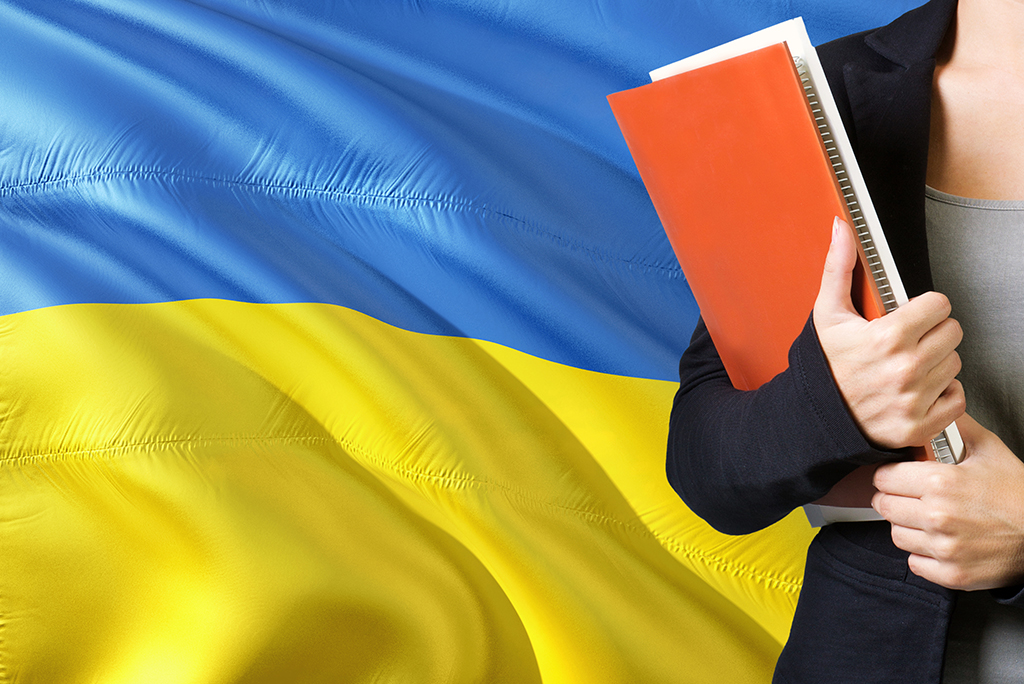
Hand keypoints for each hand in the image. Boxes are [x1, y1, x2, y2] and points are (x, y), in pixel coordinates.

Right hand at [812, 217, 965, 448]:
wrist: (811, 417)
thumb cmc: (822, 365)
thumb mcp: (827, 314)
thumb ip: (839, 267)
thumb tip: (843, 227)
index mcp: (887, 337)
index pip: (940, 305)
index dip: (924, 307)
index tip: (909, 316)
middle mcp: (905, 369)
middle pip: (952, 333)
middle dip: (932, 333)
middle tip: (908, 341)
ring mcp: (914, 399)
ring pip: (955, 364)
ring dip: (937, 363)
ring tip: (908, 366)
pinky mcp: (920, 425)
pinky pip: (957, 400)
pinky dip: (943, 395)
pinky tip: (918, 389)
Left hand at [872, 413, 1023, 590]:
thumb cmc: (1018, 494)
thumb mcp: (990, 450)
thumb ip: (957, 428)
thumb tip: (941, 408)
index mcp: (940, 483)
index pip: (883, 477)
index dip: (890, 474)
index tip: (898, 476)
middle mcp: (937, 516)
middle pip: (884, 505)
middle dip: (894, 498)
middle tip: (911, 497)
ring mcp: (943, 547)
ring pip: (895, 534)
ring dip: (907, 526)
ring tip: (928, 519)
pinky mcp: (951, 574)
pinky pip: (914, 562)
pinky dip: (922, 554)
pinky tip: (940, 541)